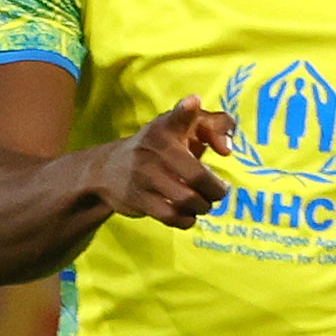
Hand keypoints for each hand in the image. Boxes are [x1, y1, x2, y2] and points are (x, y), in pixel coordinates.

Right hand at [99, 98, 232, 230]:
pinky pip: (171, 216)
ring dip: (203, 206)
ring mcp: (143, 174)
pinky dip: (186, 220)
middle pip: (197, 175)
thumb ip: (216, 125)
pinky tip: (188, 215)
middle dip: (216, 189)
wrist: (108, 169)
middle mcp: (153, 148)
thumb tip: (227, 149)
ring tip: (203, 203)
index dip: (201, 121)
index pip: (183, 115)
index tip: (212, 130)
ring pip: (186, 199)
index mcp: (167, 126)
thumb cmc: (159, 146)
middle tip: (219, 192)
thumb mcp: (184, 126)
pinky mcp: (137, 198)